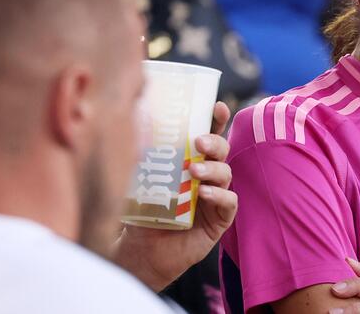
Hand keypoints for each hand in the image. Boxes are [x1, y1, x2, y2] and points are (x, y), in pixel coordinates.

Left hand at [113, 101, 236, 290]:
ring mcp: (216, 197)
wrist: (140, 253)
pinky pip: (229, 203)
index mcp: (190, 161)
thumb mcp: (136, 180)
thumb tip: (130, 121)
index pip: (207, 135)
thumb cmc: (139, 213)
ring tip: (194, 171)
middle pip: (222, 150)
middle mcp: (207, 176)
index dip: (216, 119)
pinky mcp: (219, 220)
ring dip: (213, 168)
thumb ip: (138, 156)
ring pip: (226, 174)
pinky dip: (220, 196)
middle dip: (215, 141)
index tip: (217, 106)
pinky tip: (205, 195)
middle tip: (198, 141)